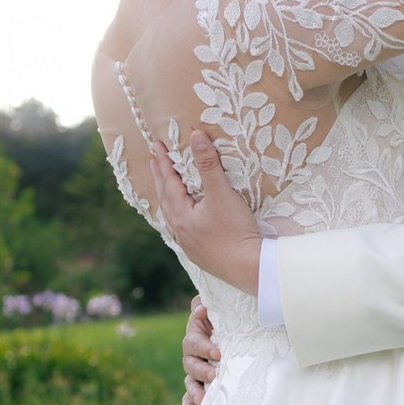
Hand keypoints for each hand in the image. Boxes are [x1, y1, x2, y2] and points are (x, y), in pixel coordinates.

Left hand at [150, 130, 262, 294]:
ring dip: (168, 198)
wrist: (249, 268)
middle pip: (166, 199)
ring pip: (173, 216)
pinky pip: (183, 229)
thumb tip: (196, 136)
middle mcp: (180, 230)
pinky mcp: (201, 254)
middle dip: (161, 178)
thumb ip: (209, 165)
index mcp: (181, 214)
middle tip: (154, 162)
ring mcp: (189, 244)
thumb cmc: (235, 231)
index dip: (163, 162)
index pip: (168, 182)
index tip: (156, 145)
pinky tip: (185, 219)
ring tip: (166, 188)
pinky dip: (179, 216)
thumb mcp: (222, 194)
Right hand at [180, 295, 219, 404]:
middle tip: (215, 376)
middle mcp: (191, 357)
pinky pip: (190, 397)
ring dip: (194, 393)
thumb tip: (201, 309)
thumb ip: (204, 305)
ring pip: (190, 383)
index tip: (218, 353)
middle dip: (203, 372)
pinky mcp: (200, 385)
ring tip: (200, 400)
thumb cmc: (221, 320)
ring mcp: (195, 373)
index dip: (205, 348)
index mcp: (194, 338)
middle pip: (192, 366)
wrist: (228, 333)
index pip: (196, 344)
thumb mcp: (215, 309)